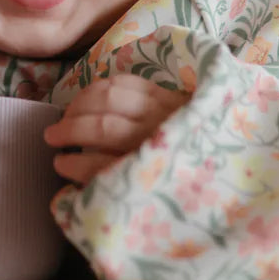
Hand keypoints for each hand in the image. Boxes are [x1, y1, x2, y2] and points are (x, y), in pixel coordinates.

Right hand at [43, 75, 189, 185]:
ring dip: (80, 106)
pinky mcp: (166, 92)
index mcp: (152, 169)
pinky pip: (124, 81)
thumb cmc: (182, 179)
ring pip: (109, 98)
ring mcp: (163, 110)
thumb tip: (75, 186)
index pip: (103, 166)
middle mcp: (157, 136)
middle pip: (103, 128)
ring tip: (66, 116)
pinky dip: (100, 88)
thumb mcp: (152, 198)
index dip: (75, 164)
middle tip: (50, 136)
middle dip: (70, 130)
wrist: (228, 154)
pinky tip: (88, 98)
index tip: (59, 163)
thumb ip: (115, 189)